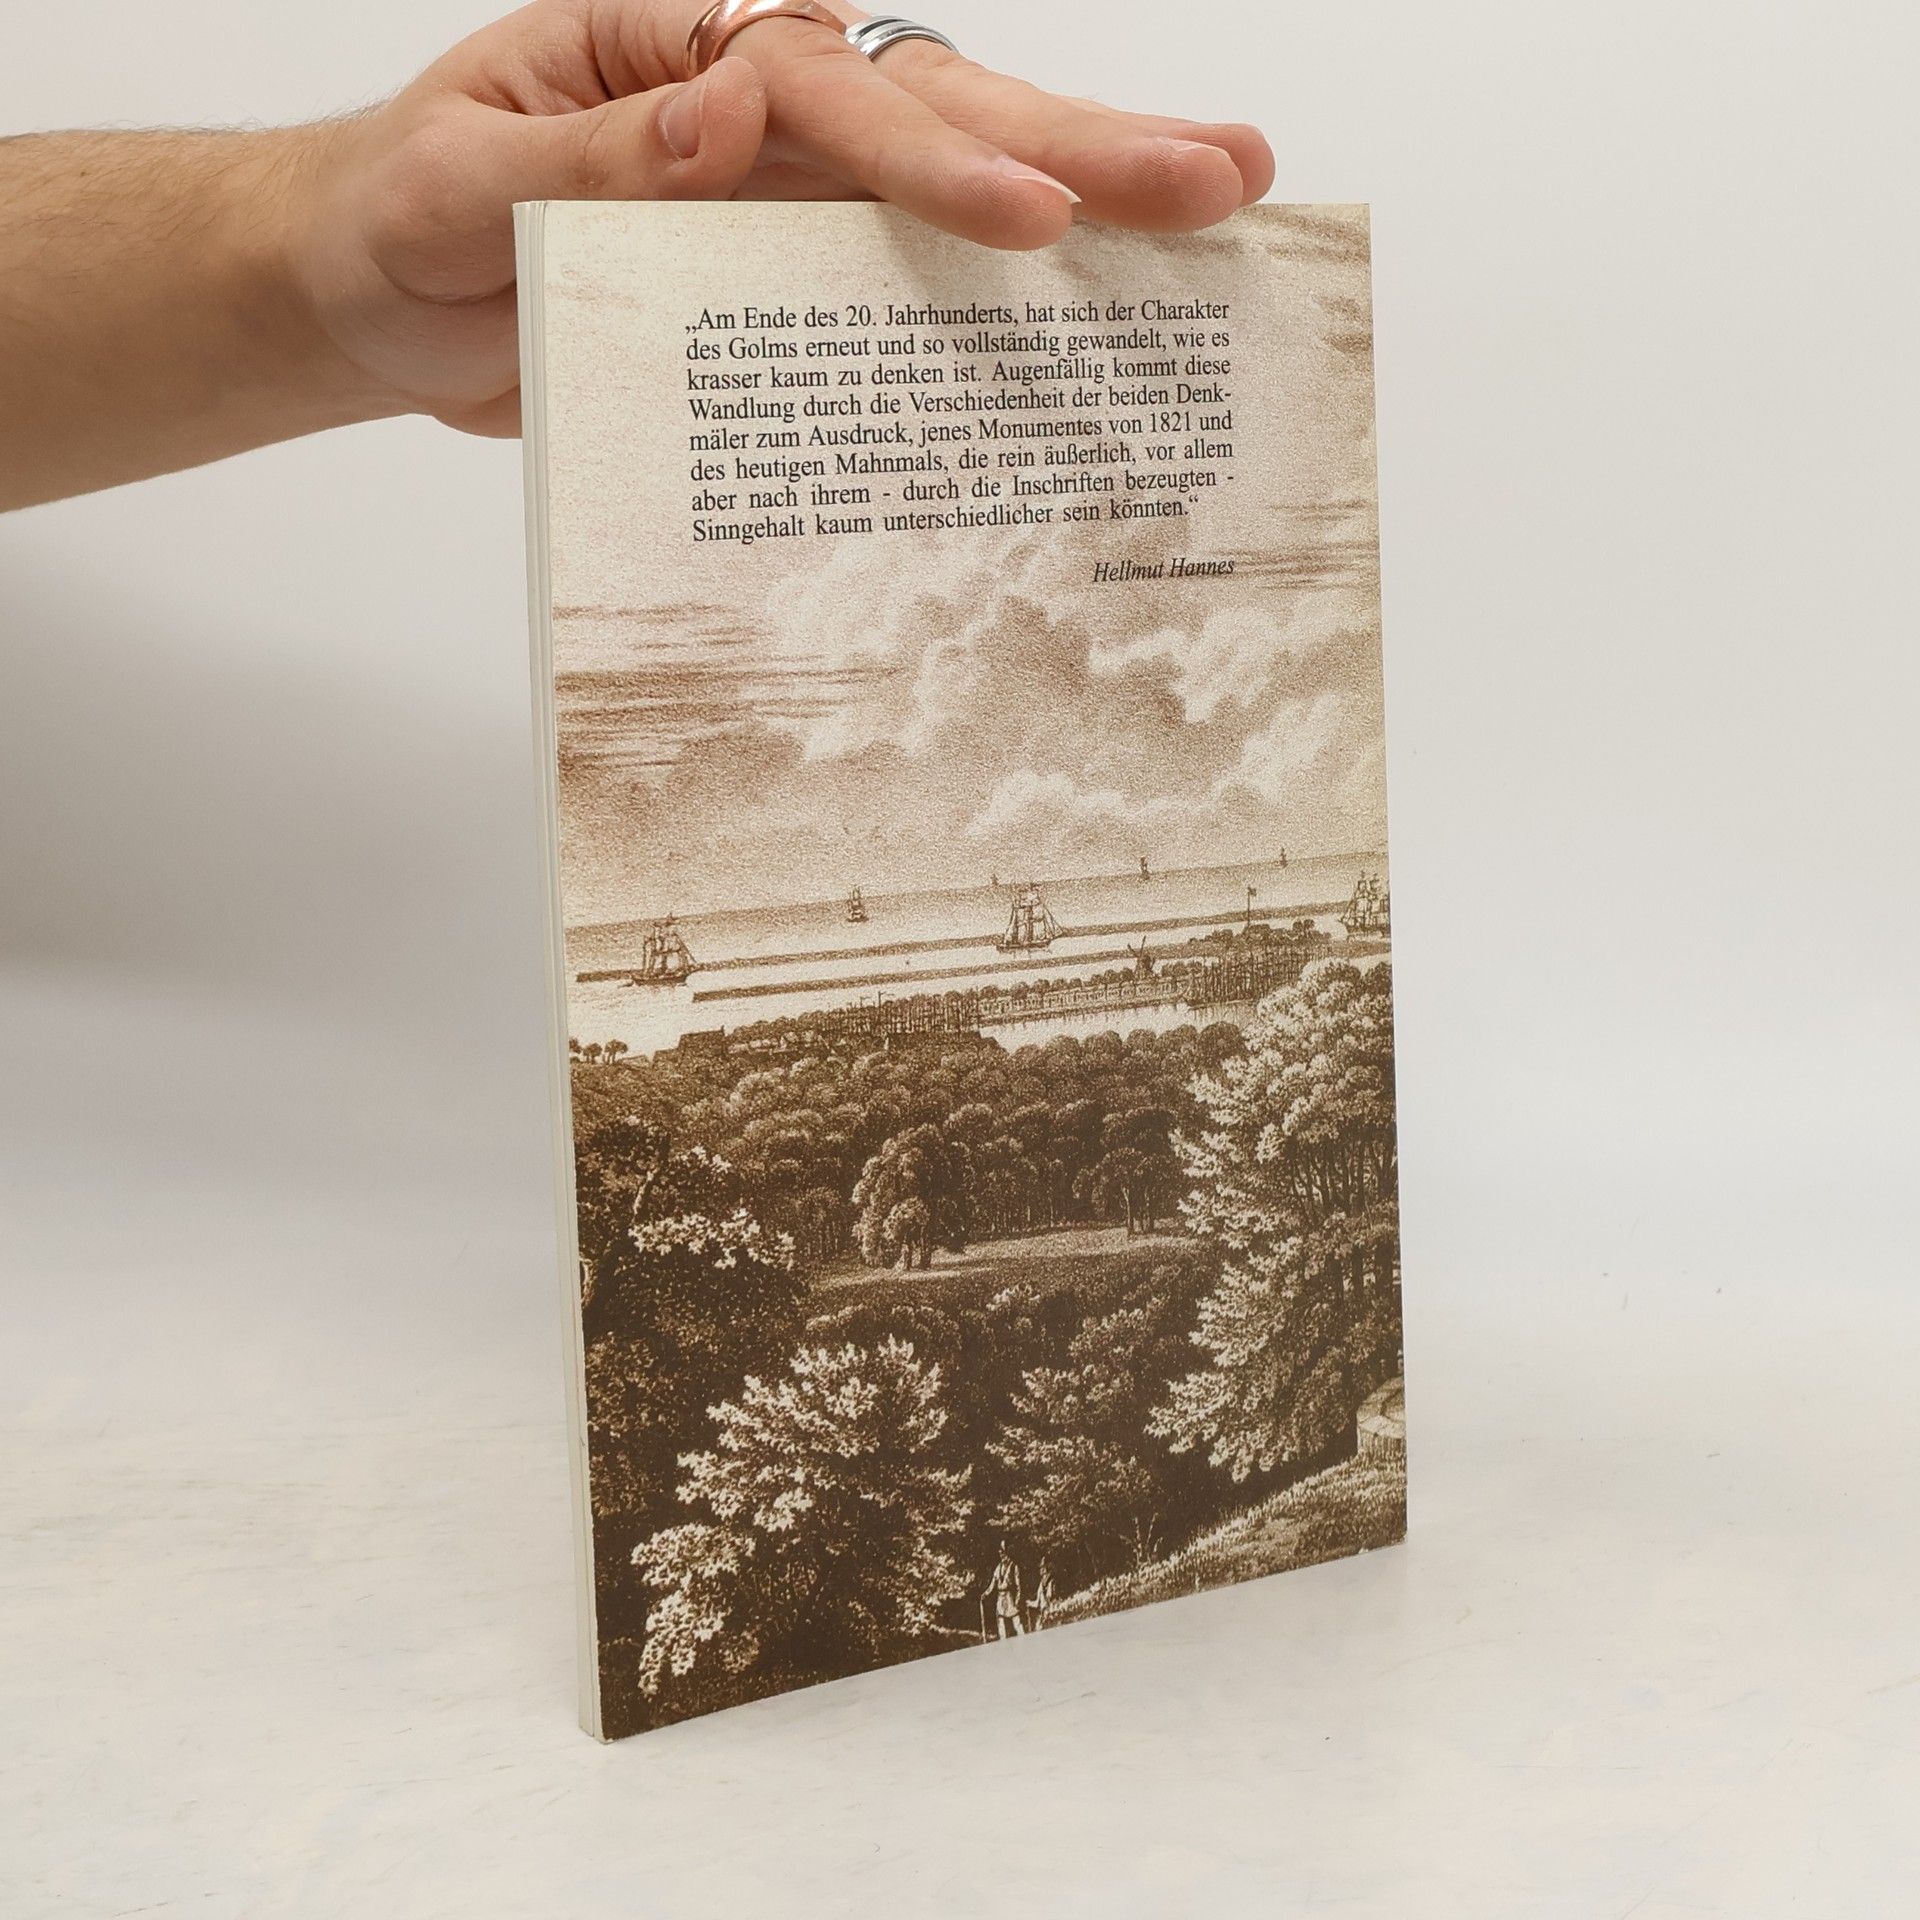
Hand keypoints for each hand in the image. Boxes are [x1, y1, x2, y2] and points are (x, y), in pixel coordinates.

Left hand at [295, 0, 1273, 434]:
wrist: (376, 304)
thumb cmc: (401, 221)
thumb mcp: (459, 186)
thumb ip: (586, 158)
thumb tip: (723, 123)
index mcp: (675, 56)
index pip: (820, 90)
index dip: (930, 151)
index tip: (1027, 213)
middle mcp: (756, 108)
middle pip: (935, 107)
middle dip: (1078, 145)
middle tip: (1218, 177)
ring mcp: (788, 192)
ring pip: (955, 173)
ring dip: (1087, 192)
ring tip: (1222, 203)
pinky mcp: (793, 275)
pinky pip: (909, 279)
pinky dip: (1009, 297)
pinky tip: (1106, 306)